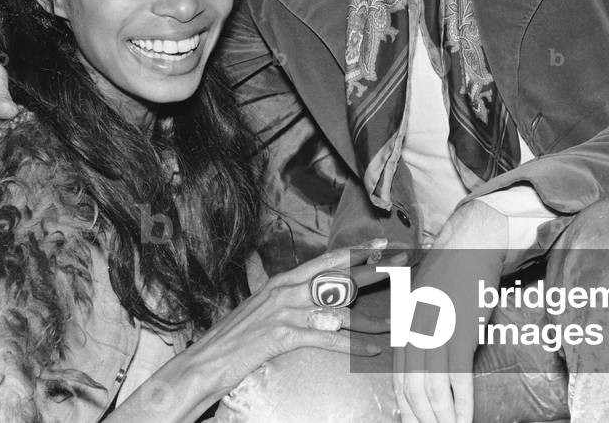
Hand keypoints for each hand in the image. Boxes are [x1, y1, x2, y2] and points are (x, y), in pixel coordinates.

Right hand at [112, 240, 403, 420]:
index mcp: (283, 280)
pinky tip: (372, 350)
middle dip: (375, 272)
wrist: (204, 362)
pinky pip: (327, 339)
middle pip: (340, 277)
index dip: (357, 252)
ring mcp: (285, 311)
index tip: (383, 246)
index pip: (327, 260)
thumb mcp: (260, 308)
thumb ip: (285, 297)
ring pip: (339, 308)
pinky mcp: (283, 336)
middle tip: (404, 266)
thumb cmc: (234, 338)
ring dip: (371, 317)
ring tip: (397, 320)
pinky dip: (353, 345)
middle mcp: (286, 289)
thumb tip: (305, 290)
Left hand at [393, 202, 507, 422]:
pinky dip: (462, 405)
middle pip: (412, 388)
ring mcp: (436, 333)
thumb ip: (416, 327)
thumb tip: (419, 360)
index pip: (399, 376)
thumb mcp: (421, 298)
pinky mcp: (460, 333)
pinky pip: (458, 379)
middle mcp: (414, 331)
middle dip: (422, 417)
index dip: (406, 405)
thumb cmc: (450, 272)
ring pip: (432, 389)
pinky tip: (465, 419)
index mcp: (403, 323)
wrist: (470, 247)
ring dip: (442, 417)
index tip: (412, 422)